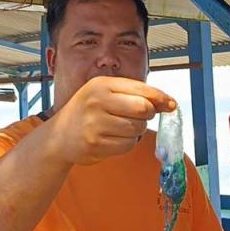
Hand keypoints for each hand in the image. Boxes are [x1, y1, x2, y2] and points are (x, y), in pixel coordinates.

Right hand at [49, 76, 175, 164]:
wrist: (59, 136)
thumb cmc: (88, 112)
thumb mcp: (106, 93)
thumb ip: (135, 94)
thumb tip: (169, 103)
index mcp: (101, 85)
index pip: (142, 89)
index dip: (161, 98)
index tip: (171, 104)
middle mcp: (97, 102)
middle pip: (143, 109)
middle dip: (147, 115)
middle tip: (139, 116)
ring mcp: (95, 124)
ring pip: (137, 129)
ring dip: (136, 131)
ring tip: (120, 127)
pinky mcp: (96, 144)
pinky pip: (128, 145)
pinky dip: (127, 143)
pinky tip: (113, 138)